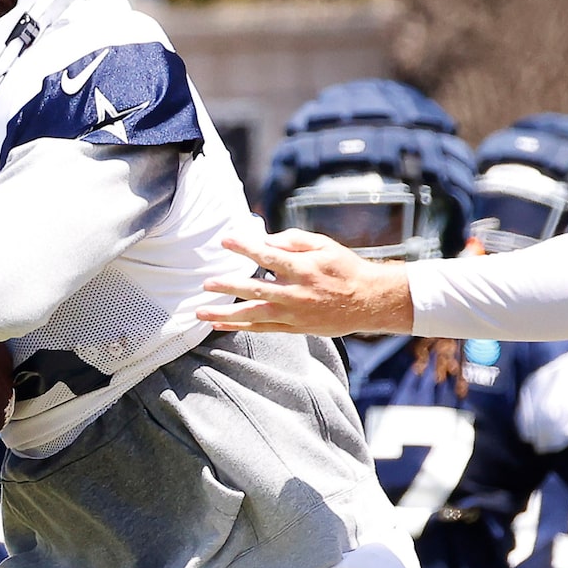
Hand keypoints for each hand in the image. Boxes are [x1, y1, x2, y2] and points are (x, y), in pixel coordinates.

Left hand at [199, 230, 415, 336]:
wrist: (368, 301)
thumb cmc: (344, 268)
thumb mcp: (324, 245)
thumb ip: (294, 240)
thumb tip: (266, 239)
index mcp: (304, 269)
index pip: (269, 256)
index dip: (246, 247)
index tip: (226, 239)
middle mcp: (296, 294)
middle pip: (255, 290)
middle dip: (228, 286)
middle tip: (206, 283)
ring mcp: (293, 314)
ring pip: (253, 315)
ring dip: (225, 314)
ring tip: (200, 313)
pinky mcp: (293, 328)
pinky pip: (262, 328)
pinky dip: (239, 326)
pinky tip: (219, 324)